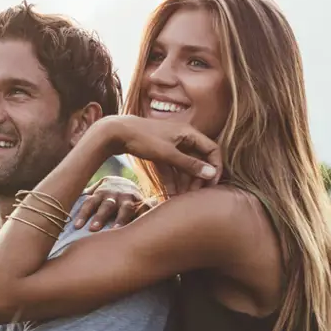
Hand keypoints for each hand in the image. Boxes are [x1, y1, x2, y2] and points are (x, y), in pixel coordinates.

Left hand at [76, 175, 147, 230]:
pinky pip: (145, 208)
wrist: (126, 183)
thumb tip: (58, 207)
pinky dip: (146, 214)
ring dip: (120, 219)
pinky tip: (145, 225)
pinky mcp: (142, 202)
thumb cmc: (102, 195)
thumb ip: (80, 201)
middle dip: (100, 217)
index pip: (89, 203)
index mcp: (99, 193)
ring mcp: (129, 198)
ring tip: (116, 231)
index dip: (83, 214)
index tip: (77, 227)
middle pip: (106, 206)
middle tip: (93, 229)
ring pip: (125, 208)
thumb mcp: (92, 194)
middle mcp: (114, 195)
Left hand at [103, 115, 221, 185]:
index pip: (212, 150)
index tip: (212, 184)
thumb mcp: (168, 154)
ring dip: (185, 181)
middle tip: (194, 194)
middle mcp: (183, 137)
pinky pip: (170, 167)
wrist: (115, 132)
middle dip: (198, 178)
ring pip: (184, 165)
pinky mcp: (159, 151)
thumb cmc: (142, 138)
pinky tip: (169, 195)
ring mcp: (171, 144)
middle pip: (198, 160)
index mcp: (189, 133)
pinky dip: (171, 179)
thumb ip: (189, 164)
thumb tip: (211, 174)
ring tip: (182, 198)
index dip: (215, 167)